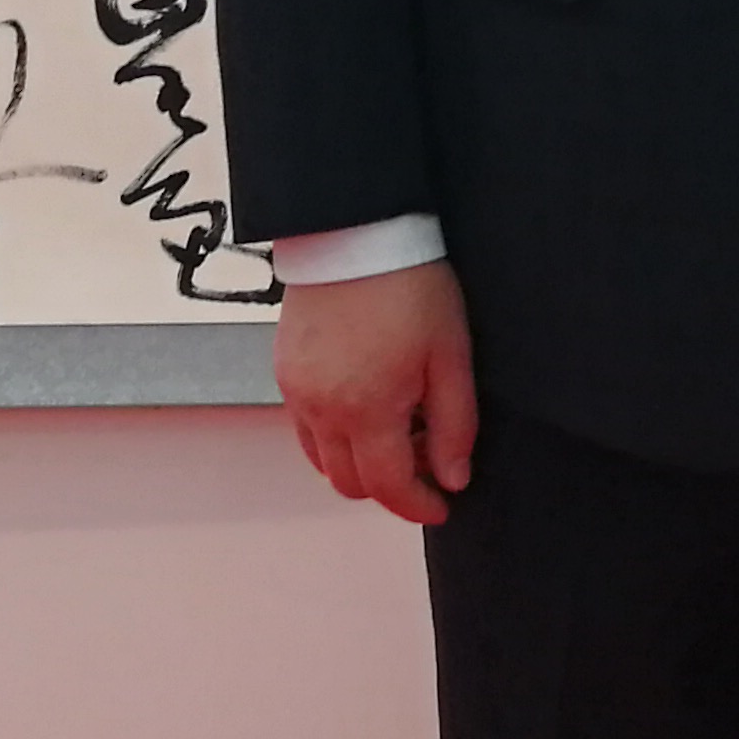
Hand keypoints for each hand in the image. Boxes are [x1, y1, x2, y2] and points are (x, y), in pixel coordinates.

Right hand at [275, 260, 478, 525]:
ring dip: (360, 462)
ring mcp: (296, 393)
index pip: (388, 489)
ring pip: (323, 461)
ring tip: (399, 426)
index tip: (443, 505)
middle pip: (350, 484)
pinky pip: (306, 429)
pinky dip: (334, 436)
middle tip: (427, 456)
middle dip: (391, 485)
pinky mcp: (283, 372)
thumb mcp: (451, 356)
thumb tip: (453, 479)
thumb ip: (454, 425)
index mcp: (366, 411)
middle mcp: (321, 411)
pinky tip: (366, 404)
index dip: (418, 507)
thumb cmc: (412, 288)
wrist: (354, 230)